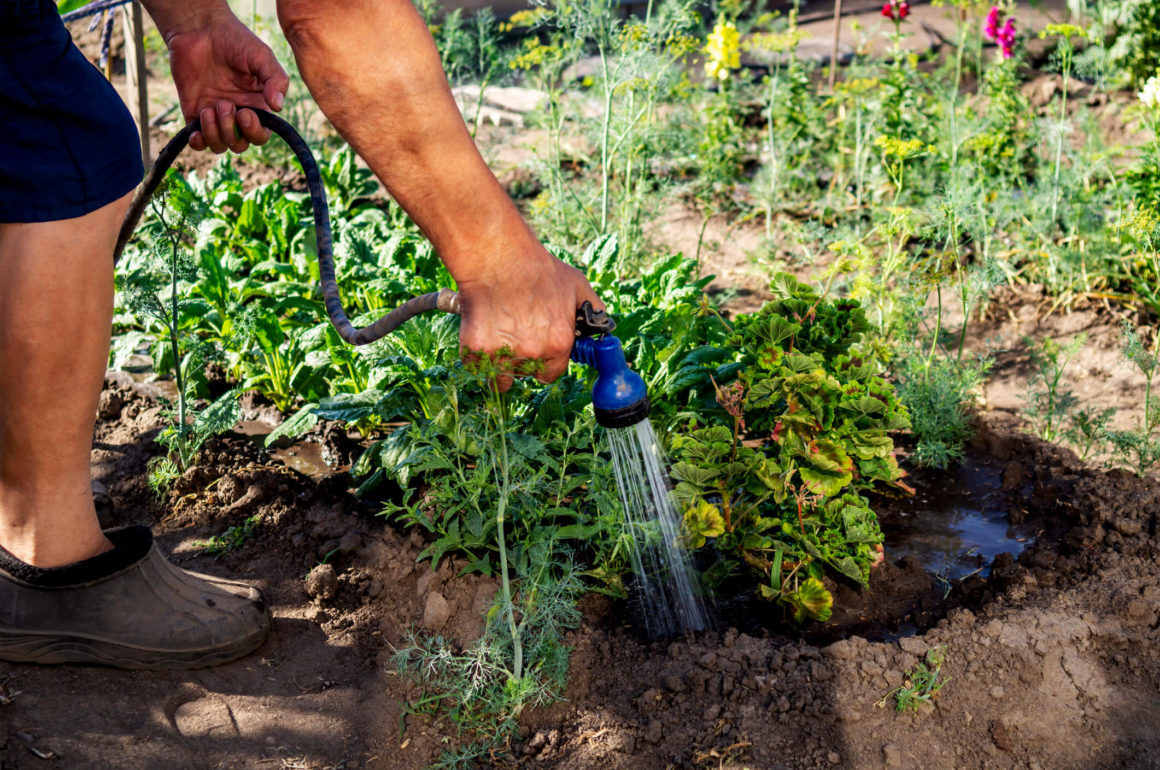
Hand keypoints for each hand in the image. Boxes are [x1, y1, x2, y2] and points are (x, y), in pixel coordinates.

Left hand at [165, 13, 288, 152]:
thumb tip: (278, 106)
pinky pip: (198, 141)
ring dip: (215, 133)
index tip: (245, 112)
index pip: (260, 135)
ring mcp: (215, 116)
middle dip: (232, 131)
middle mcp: (237, 115)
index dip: (254, 131)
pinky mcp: (194, 113)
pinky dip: (198, 143)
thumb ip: (275, 80)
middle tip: (224, 105)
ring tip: (209, 108)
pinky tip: (196, 132)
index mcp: (257, 106)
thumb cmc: (235, 41)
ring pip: (220, 145)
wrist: (200, 30)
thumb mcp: (262, 56)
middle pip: (240, 144)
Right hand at [455, 246, 603, 391]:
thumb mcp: (576, 285)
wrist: (497, 257)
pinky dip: (475, 353)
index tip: (537, 352)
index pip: (551, 374)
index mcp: (558, 345)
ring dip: (498, 364)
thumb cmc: (537, 269)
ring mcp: (502, 354)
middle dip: (521, 361)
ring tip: (497, 337)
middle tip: (514, 334)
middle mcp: (533, 354)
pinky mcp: (475, 349)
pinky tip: (480, 330)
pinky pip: (475, 365)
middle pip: (525, 374)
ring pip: (499, 377)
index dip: (544, 363)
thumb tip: (602, 324)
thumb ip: (592, 308)